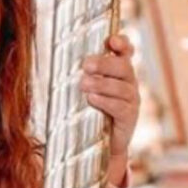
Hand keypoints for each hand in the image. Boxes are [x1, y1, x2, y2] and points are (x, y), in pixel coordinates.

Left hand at [81, 34, 139, 186]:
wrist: (104, 146)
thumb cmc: (92, 113)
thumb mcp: (87, 91)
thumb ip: (82, 76)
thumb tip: (56, 61)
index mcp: (120, 72)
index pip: (127, 52)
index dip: (122, 44)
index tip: (111, 41)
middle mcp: (129, 83)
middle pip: (123, 66)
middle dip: (104, 63)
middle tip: (85, 65)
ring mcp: (132, 101)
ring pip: (121, 87)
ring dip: (101, 83)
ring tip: (83, 84)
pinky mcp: (129, 119)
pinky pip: (120, 107)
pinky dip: (105, 101)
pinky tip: (92, 99)